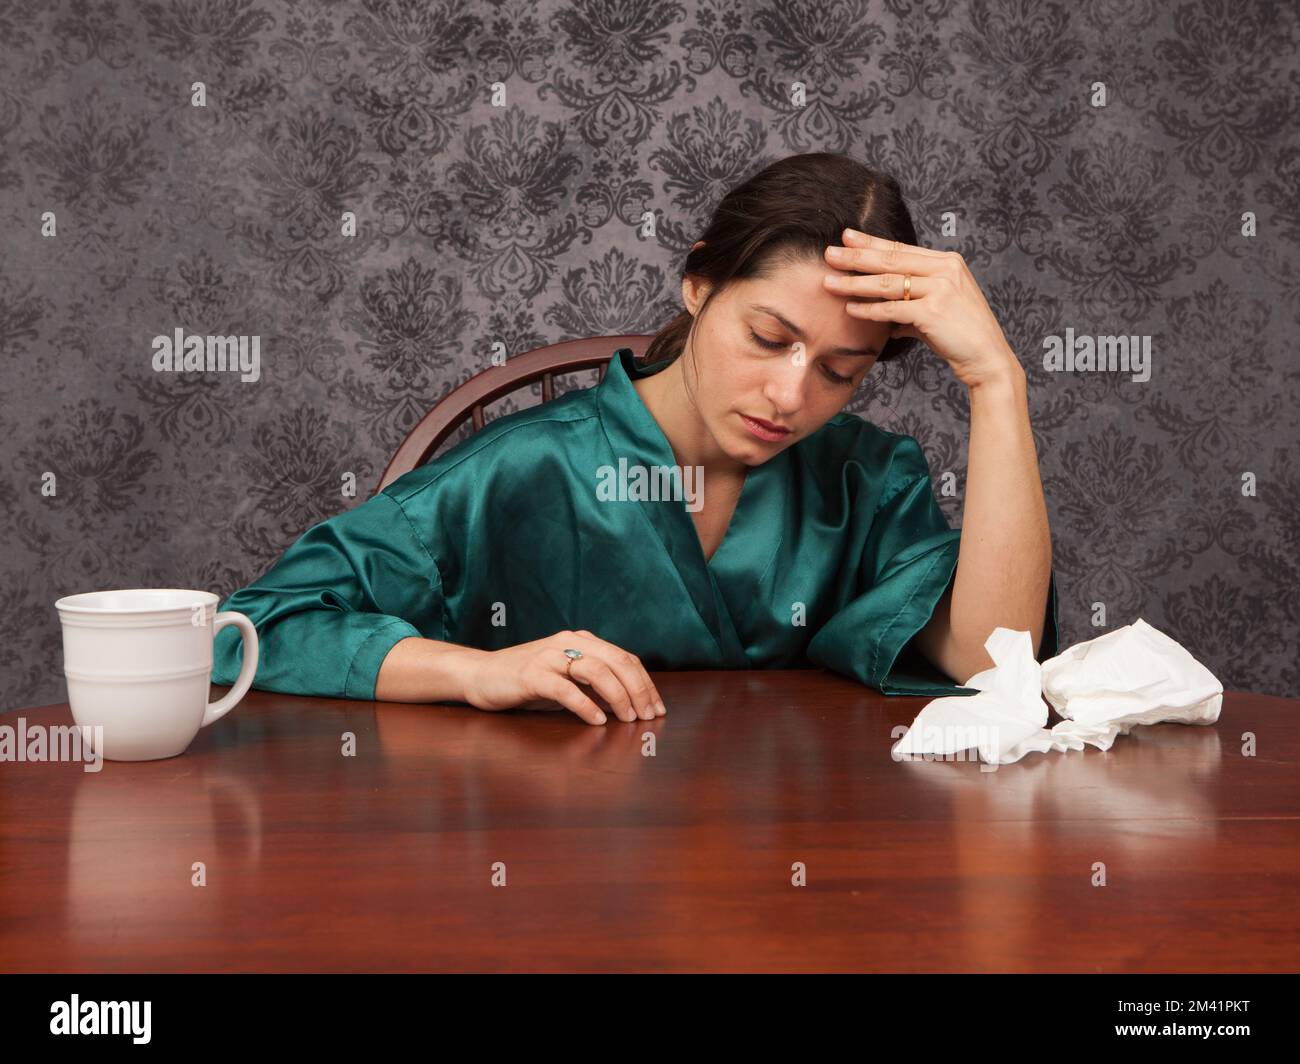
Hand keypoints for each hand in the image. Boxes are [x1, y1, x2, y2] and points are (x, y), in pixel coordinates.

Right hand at [461, 629, 665, 725]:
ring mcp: (549, 656)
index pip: (625, 658)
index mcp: (581, 640)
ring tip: (627, 719)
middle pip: (617, 662)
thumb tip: (630, 703)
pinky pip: (566, 689)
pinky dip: (586, 706)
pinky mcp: (531, 675)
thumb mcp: (567, 678)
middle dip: (638, 691)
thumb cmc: (527, 681)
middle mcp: (569, 642)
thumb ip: (595, 683)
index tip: (657, 707)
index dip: (645, 683)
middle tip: (648, 717)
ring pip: (596, 672)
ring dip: (618, 697)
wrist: (481, 675)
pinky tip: (597, 721)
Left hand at [822, 228, 1021, 389]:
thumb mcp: (937, 311)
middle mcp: (945, 270)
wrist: (987, 357)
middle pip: (890, 260)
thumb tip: (889, 321)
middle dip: (856, 256)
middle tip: (829, 253)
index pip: (901, 249)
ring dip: (855, 283)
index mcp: (946, 262)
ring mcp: (940, 289)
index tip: (846, 236)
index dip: (872, 242)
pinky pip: (893, 309)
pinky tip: (850, 309)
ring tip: (829, 282)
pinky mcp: (933, 312)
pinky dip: (869, 310)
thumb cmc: (961, 335)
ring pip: (887, 283)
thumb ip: (912, 308)